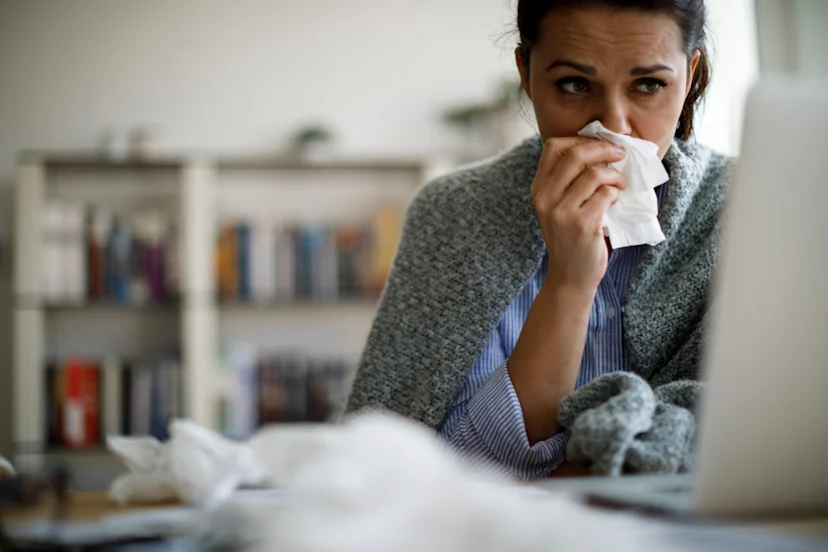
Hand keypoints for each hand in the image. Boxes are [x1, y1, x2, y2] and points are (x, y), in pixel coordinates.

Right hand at [531, 137, 626, 292]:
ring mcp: (562, 212)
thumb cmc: (572, 238)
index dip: (580, 139)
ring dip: (615, 176)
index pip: (553, 146)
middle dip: (603, 149)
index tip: (599, 145)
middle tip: (619, 154)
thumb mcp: (560, 206)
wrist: (570, 276)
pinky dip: (616, 194)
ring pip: (594, 174)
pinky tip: (616, 201)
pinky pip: (605, 195)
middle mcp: (545, 198)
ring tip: (620, 185)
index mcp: (539, 189)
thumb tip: (602, 147)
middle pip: (575, 154)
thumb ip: (570, 181)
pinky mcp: (581, 225)